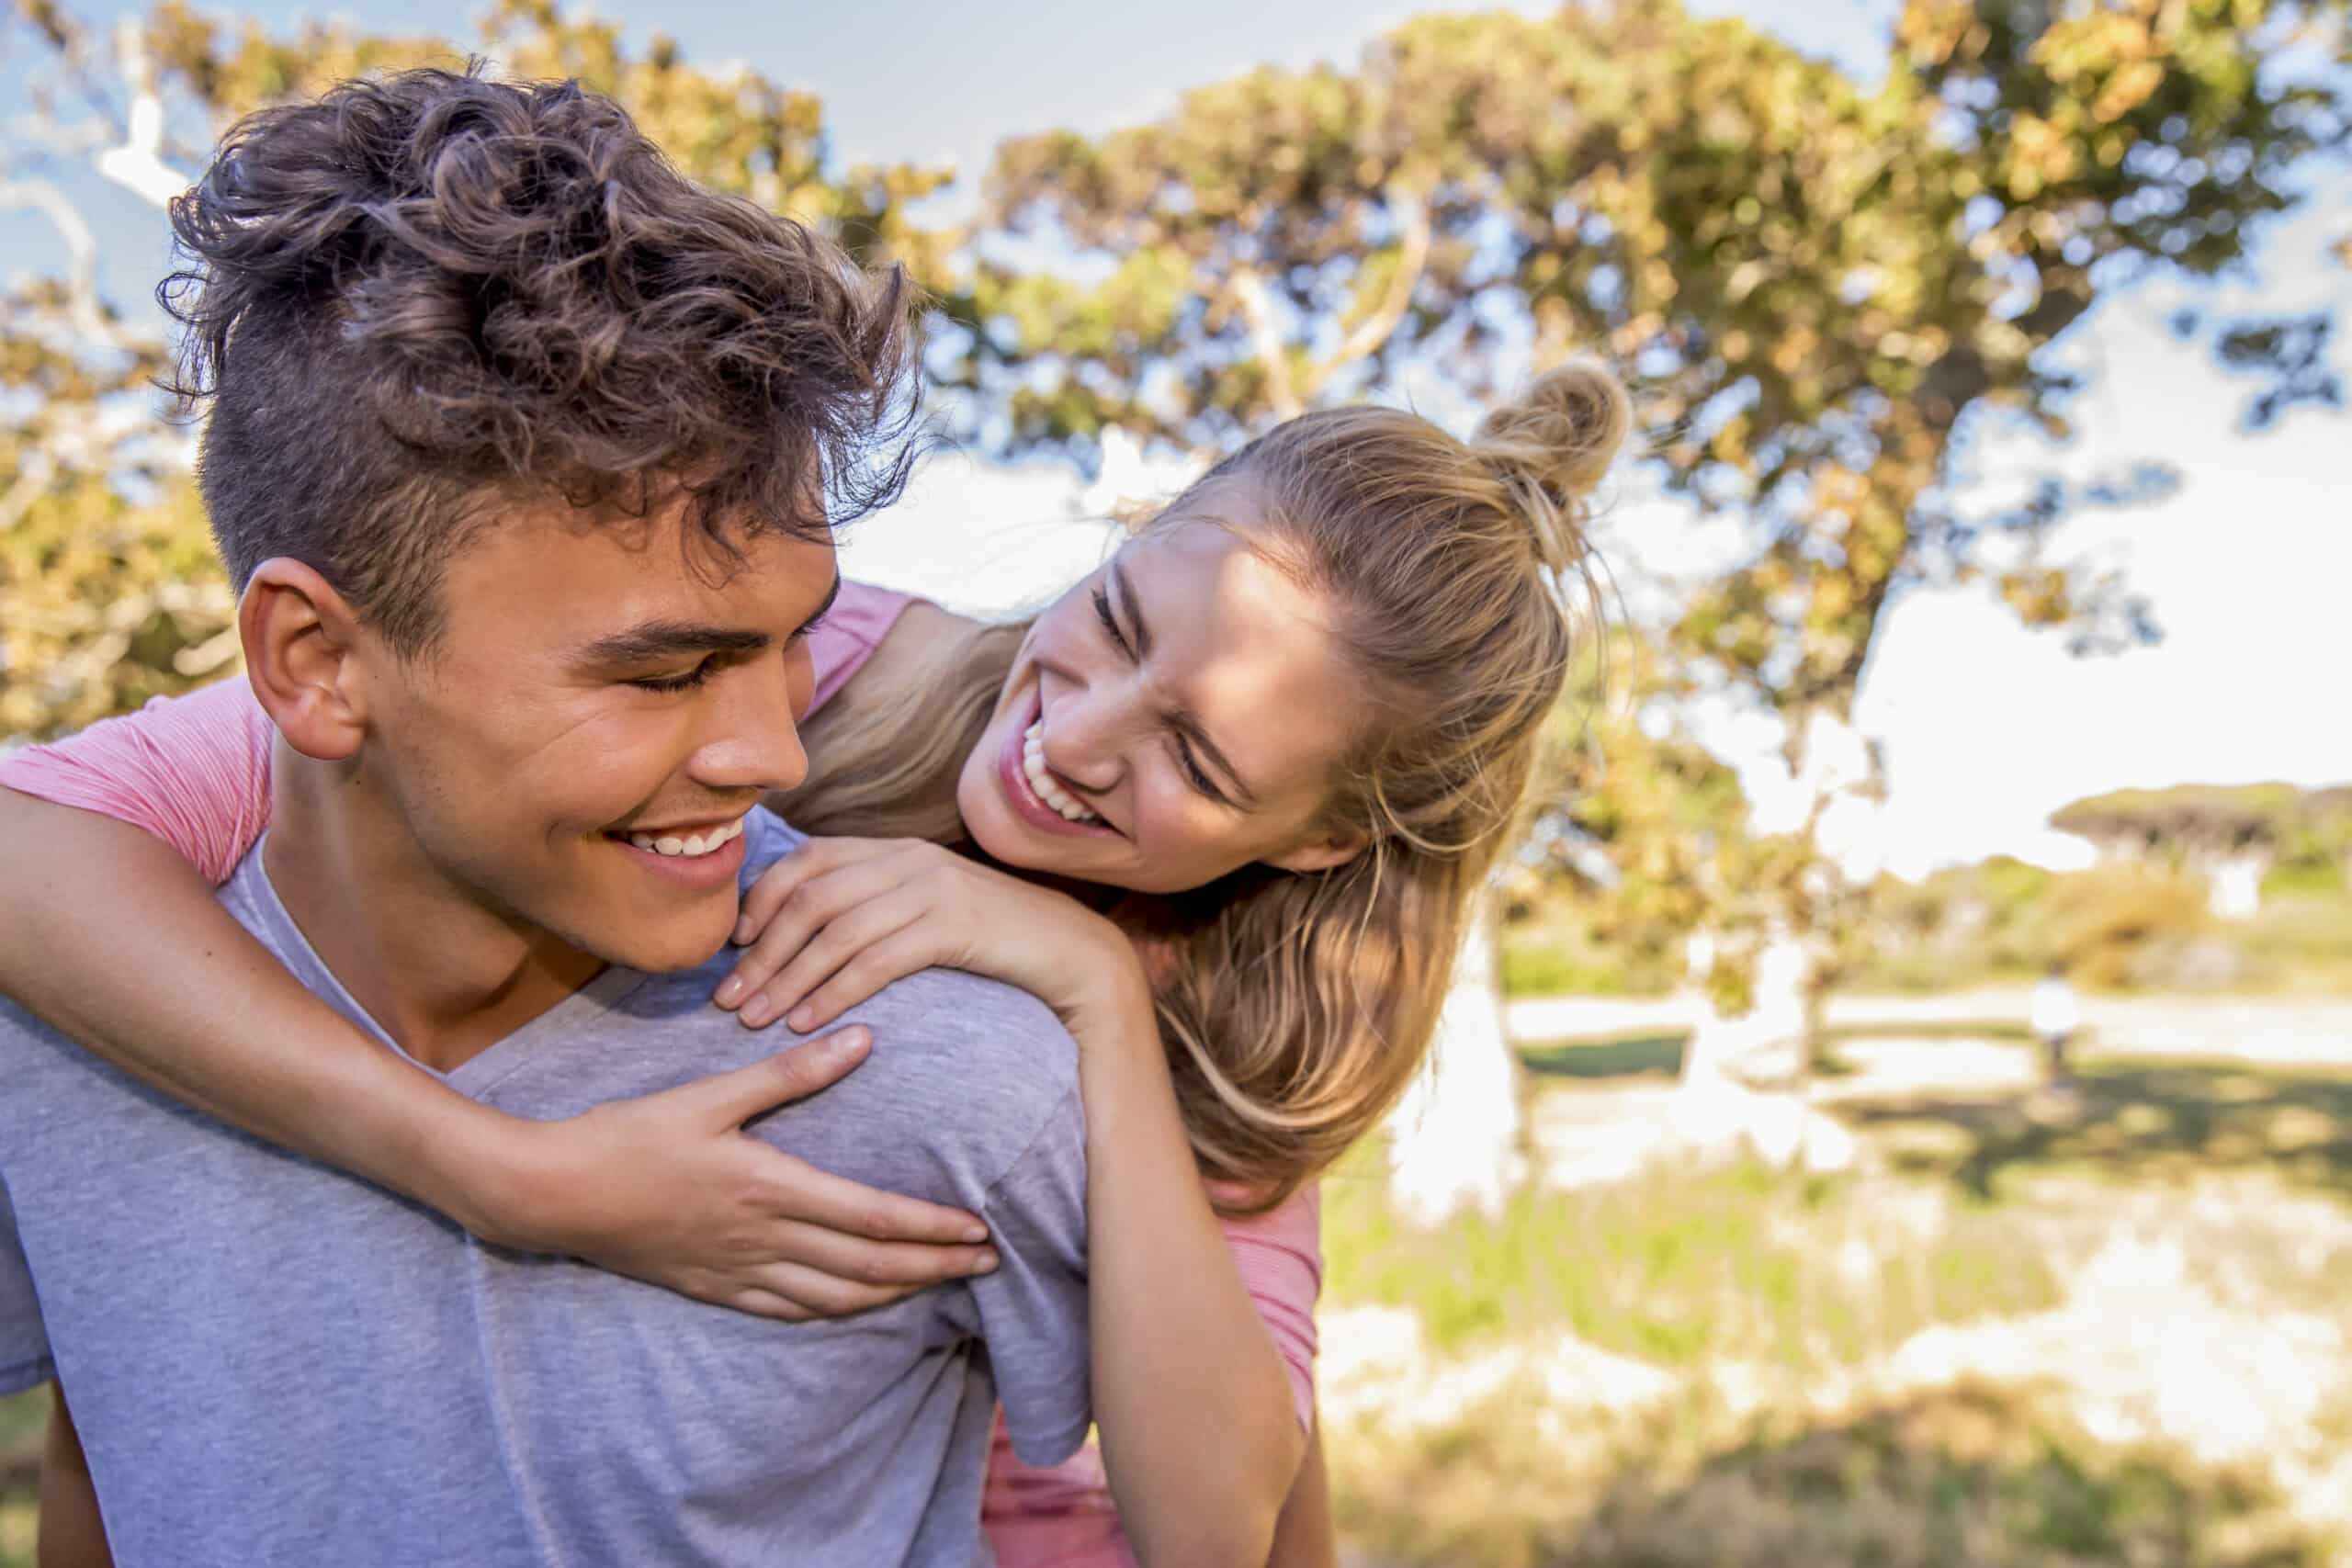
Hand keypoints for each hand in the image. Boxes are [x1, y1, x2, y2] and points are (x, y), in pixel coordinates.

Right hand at [480, 1027, 999, 1320]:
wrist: (554, 1192)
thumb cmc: (630, 1134)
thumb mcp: (712, 1092)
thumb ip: (791, 1072)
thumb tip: (864, 1037)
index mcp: (770, 1187)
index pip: (873, 1218)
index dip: (932, 1228)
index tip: (979, 1229)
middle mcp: (762, 1239)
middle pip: (868, 1266)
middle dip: (934, 1266)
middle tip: (987, 1263)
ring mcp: (736, 1271)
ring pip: (835, 1297)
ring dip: (895, 1294)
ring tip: (941, 1283)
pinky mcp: (712, 1288)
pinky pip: (788, 1311)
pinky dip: (835, 1310)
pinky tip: (858, 1306)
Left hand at [712, 835, 1143, 1036]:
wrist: (1071, 951)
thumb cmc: (994, 941)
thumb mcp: (926, 911)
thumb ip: (875, 909)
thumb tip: (808, 938)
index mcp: (895, 850)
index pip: (808, 861)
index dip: (762, 900)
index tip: (734, 947)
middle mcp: (908, 860)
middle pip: (811, 898)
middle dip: (762, 951)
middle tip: (729, 999)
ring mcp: (932, 888)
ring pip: (836, 931)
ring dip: (787, 979)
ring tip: (755, 1020)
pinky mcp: (954, 925)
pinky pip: (876, 960)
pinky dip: (833, 992)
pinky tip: (808, 1023)